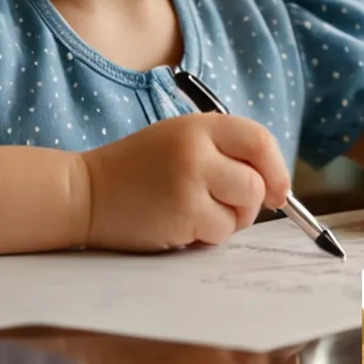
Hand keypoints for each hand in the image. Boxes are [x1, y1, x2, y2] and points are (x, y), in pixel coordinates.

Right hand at [79, 113, 290, 251]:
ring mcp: (190, 181)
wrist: (86, 192)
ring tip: (197, 214)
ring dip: (228, 221)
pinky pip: (220, 233)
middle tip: (229, 209)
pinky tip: (179, 226)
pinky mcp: (183, 213)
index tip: (278, 191)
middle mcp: (197, 149)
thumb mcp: (178, 142)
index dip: (276, 168)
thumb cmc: (136, 171)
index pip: (259, 139)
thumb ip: (221, 153)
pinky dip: (206, 237)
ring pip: (243, 211)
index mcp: (198, 126)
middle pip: (257, 182)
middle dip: (251, 204)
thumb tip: (273, 186)